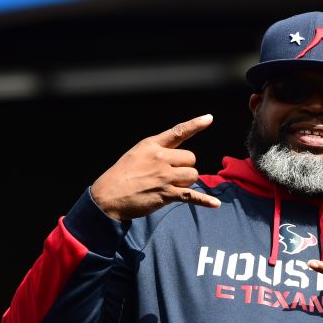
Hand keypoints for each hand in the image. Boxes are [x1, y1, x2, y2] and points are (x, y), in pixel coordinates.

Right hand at [90, 115, 221, 220]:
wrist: (107, 196)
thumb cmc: (121, 175)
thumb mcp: (136, 154)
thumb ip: (157, 151)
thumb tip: (179, 158)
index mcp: (152, 145)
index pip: (178, 131)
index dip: (195, 124)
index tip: (209, 118)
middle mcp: (160, 158)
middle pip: (191, 159)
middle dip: (185, 167)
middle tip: (168, 175)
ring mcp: (164, 176)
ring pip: (192, 175)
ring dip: (186, 182)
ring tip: (168, 186)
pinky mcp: (166, 194)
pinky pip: (192, 196)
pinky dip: (205, 200)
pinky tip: (215, 204)